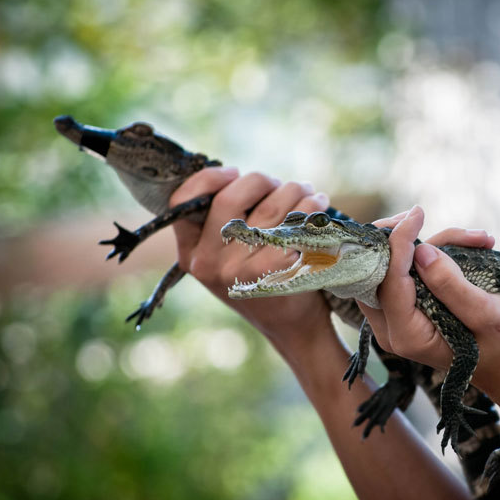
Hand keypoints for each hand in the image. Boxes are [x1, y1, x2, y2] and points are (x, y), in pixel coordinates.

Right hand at [169, 168, 332, 345]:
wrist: (290, 326)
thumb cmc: (261, 280)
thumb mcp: (226, 258)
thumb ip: (223, 223)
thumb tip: (238, 177)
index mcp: (192, 254)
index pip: (181, 203)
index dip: (209, 178)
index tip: (235, 172)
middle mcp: (209, 264)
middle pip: (230, 197)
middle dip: (262, 180)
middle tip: (281, 184)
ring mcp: (239, 272)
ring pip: (270, 208)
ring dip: (295, 190)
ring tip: (308, 192)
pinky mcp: (273, 276)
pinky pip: (293, 228)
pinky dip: (310, 212)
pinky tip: (319, 209)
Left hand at [358, 206, 499, 403]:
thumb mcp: (489, 315)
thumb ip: (452, 286)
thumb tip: (420, 252)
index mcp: (408, 336)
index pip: (387, 281)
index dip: (398, 243)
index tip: (417, 214)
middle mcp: (393, 328)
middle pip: (375, 271)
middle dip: (400, 238)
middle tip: (423, 215)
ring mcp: (398, 317)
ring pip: (394, 265)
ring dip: (430, 244)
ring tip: (480, 239)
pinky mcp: (409, 305)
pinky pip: (410, 269)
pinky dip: (437, 253)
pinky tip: (475, 245)